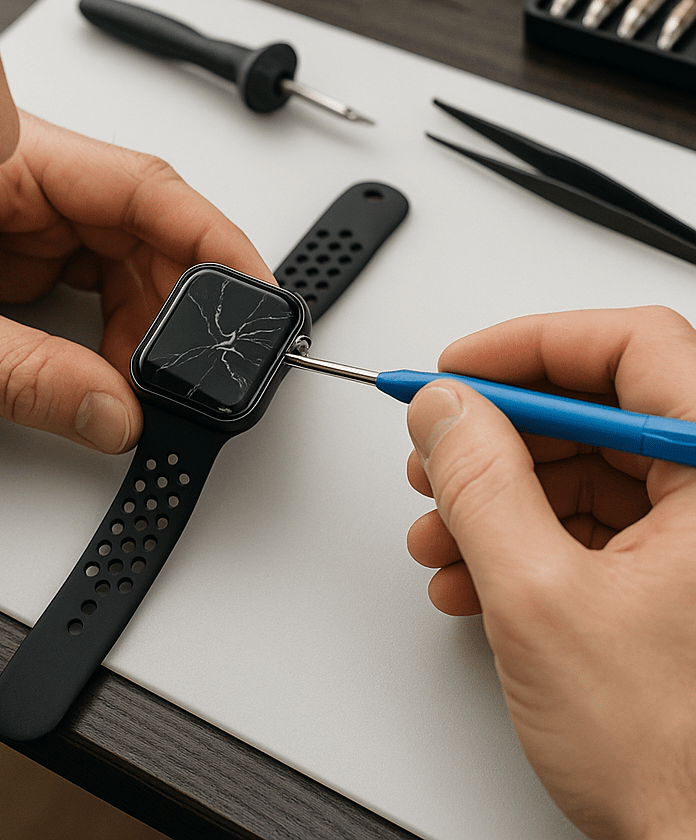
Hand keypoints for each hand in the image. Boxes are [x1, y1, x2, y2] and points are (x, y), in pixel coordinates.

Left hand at [0, 111, 270, 451]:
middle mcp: (27, 183)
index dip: (210, 237)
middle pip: (143, 230)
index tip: (253, 287)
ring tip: (141, 382)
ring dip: (147, 327)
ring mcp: (27, 222)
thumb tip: (108, 412)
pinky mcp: (22, 260)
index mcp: (9, 163)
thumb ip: (23, 376)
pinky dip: (116, 336)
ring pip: (125, 265)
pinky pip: (94, 292)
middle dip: (177, 302)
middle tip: (194, 364)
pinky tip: (113, 371)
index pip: (139, 187)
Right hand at [405, 306, 695, 839]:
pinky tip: (471, 573)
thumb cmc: (676, 760)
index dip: (530, 345)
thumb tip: (445, 410)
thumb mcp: (539, 600)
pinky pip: (589, 524)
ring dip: (497, 494)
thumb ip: (480, 485)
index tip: (462, 369)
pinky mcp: (674, 577)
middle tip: (435, 451)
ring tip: (439, 530)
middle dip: (499, 434)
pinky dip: (521, 538)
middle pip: (597, 411)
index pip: (632, 347)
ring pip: (583, 470)